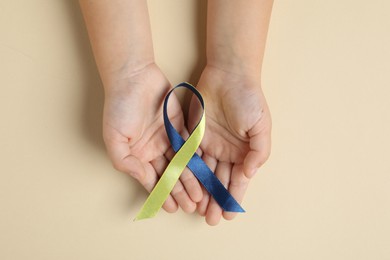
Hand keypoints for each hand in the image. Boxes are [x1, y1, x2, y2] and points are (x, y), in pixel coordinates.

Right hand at [103, 64, 201, 212]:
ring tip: (200, 196)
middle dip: (180, 191)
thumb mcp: (115, 138)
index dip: (162, 194)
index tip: (172, 208)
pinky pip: (190, 147)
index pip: (152, 179)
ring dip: (191, 180)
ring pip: (182, 164)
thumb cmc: (119, 106)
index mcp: (138, 155)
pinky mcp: (181, 127)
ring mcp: (168, 139)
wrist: (134, 77)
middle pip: (169, 175)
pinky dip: (197, 160)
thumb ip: (127, 162)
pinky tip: (205, 173)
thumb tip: (144, 179)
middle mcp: (154, 150)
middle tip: (192, 206)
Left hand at [188, 66, 271, 224]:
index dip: (233, 197)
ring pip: (203, 173)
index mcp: (243, 152)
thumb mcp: (261, 126)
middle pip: (219, 181)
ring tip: (196, 209)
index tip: (227, 214)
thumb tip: (250, 173)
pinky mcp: (193, 135)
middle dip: (215, 200)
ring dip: (200, 191)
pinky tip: (185, 186)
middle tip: (209, 218)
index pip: (238, 180)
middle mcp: (226, 152)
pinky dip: (187, 172)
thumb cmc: (249, 99)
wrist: (229, 75)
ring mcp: (208, 144)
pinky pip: (189, 157)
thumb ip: (259, 152)